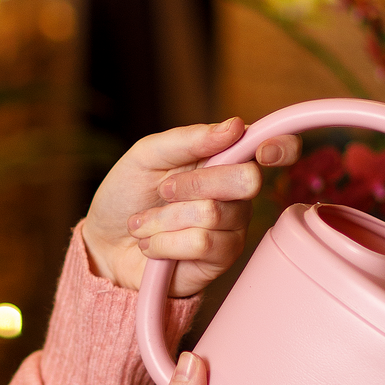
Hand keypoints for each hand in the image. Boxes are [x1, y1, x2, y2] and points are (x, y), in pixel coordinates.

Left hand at [82, 116, 299, 295]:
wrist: (104, 244)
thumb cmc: (127, 195)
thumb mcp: (146, 156)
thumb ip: (189, 139)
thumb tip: (236, 126)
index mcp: (224, 157)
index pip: (275, 147)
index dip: (280, 147)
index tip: (262, 152)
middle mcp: (236, 191)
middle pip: (248, 181)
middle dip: (195, 184)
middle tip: (163, 190)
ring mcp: (233, 226)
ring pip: (213, 213)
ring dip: (164, 218)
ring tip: (144, 223)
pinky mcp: (221, 258)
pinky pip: (202, 243)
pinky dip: (165, 241)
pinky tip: (152, 244)